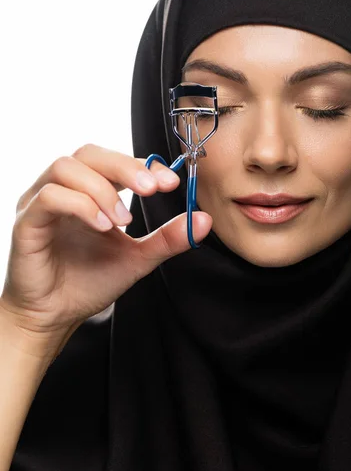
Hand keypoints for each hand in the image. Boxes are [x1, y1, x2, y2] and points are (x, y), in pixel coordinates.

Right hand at [0, 144, 211, 349]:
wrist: (56, 316)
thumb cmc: (88, 282)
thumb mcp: (137, 258)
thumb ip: (167, 238)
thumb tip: (204, 219)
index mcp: (88, 192)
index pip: (114, 160)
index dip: (143, 165)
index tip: (170, 182)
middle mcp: (63, 190)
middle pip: (89, 153)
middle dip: (125, 167)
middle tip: (152, 189)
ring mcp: (41, 203)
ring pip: (66, 167)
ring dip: (102, 189)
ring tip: (123, 220)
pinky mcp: (27, 223)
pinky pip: (49, 197)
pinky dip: (80, 205)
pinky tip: (103, 227)